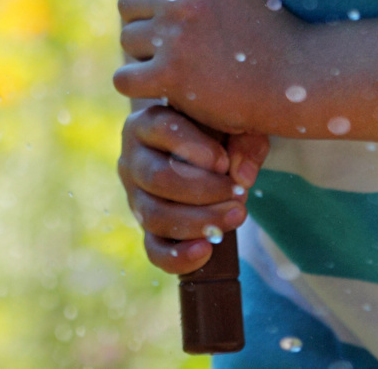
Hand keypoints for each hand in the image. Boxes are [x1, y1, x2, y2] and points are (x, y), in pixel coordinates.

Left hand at [114, 0, 302, 130]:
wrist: (297, 77)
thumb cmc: (268, 37)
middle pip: (127, 2)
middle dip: (142, 20)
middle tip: (168, 40)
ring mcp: (174, 36)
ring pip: (127, 39)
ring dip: (143, 54)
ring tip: (175, 64)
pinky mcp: (171, 75)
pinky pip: (124, 78)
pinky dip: (139, 85)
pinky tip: (162, 88)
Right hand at [118, 103, 269, 274]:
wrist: (202, 152)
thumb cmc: (216, 129)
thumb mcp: (234, 122)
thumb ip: (244, 139)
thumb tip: (243, 176)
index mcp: (148, 123)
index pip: (163, 130)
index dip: (195, 148)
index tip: (224, 161)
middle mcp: (133, 159)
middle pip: (157, 178)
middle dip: (203, 190)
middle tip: (239, 194)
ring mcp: (135, 196)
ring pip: (154, 215)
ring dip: (198, 221)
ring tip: (236, 216)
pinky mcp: (146, 228)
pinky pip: (153, 249)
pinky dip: (178, 256)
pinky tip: (206, 251)